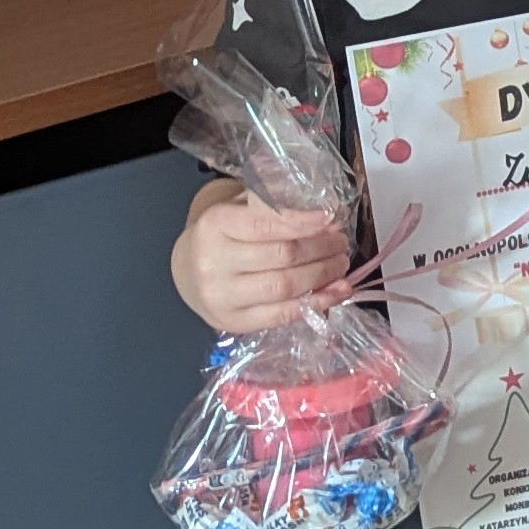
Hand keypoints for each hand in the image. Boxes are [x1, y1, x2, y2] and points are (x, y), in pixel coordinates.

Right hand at [172, 179, 347, 333]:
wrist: (187, 274)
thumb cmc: (223, 236)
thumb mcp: (238, 208)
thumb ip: (272, 206)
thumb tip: (323, 212)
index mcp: (215, 225)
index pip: (266, 223)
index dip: (303, 221)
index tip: (330, 218)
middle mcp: (214, 262)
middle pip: (281, 256)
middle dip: (320, 248)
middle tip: (341, 242)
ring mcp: (223, 297)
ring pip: (285, 287)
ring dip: (323, 275)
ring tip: (341, 264)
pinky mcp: (235, 323)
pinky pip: (283, 315)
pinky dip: (317, 303)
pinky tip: (337, 292)